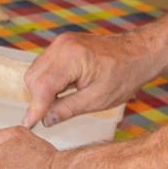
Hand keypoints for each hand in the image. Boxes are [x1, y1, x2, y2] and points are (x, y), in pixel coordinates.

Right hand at [21, 32, 150, 128]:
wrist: (138, 53)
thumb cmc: (124, 75)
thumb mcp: (97, 100)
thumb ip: (68, 109)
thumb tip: (45, 120)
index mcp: (72, 57)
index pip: (42, 86)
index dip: (35, 108)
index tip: (29, 126)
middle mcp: (62, 45)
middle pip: (33, 77)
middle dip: (38, 99)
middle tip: (51, 116)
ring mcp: (61, 42)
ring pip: (36, 71)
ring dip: (42, 90)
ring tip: (61, 103)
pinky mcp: (62, 45)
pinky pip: (45, 65)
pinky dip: (48, 81)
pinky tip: (63, 91)